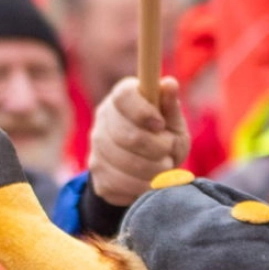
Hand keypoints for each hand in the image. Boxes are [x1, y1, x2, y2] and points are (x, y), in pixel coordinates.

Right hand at [89, 76, 187, 206]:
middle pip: (126, 135)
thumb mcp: (173, 122)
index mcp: (121, 99)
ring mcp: (96, 149)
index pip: (123, 96)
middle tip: (168, 150)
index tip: (160, 125)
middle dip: (156, 147)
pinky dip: (142, 186)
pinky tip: (149, 181)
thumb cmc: (163, 138)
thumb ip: (170, 106)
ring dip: (153, 169)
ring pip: (124, 163)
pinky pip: (120, 184)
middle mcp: (103, 121)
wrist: (145, 171)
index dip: (142, 111)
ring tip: (164, 167)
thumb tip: (169, 83)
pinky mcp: (97, 176)